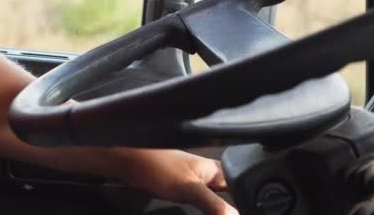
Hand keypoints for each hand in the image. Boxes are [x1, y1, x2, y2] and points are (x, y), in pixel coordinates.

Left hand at [120, 149, 238, 214]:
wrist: (130, 164)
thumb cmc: (156, 165)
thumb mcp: (189, 189)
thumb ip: (214, 204)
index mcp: (215, 168)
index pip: (240, 184)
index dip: (244, 200)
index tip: (240, 210)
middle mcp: (207, 173)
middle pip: (228, 194)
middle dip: (227, 208)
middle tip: (224, 212)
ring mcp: (194, 180)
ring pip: (214, 199)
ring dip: (216, 209)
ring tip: (218, 212)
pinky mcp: (182, 188)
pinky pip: (200, 201)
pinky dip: (204, 209)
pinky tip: (202, 212)